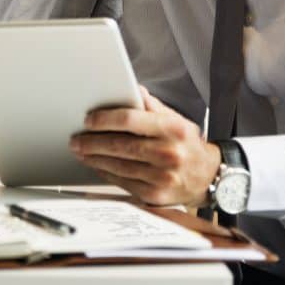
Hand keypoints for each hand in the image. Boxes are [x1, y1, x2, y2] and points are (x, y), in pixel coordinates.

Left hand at [70, 87, 221, 207]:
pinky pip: (123, 182)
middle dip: (92, 142)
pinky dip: (106, 173)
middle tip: (76, 139)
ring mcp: (162, 177)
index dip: (104, 119)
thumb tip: (133, 89)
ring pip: (118, 165)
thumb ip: (152, 106)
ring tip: (81, 151)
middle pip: (120, 145)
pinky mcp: (155, 195)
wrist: (208, 177)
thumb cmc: (187, 145)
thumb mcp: (177, 120)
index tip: (88, 120)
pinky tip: (97, 165)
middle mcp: (169, 153)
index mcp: (173, 129)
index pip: (130, 120)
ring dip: (94, 158)